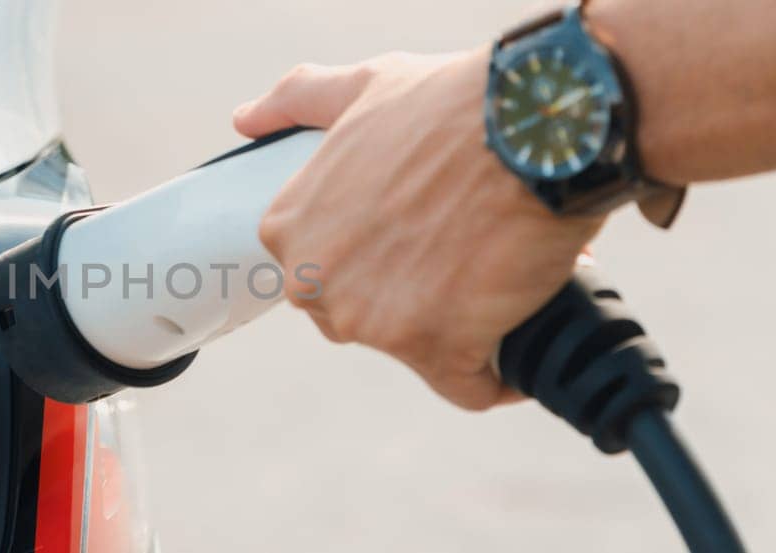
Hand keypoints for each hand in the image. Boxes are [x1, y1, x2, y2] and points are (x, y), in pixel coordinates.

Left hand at [235, 50, 605, 409]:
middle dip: (413, 296)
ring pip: (417, 348)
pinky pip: (469, 387)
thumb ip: (298, 100)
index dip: (381, 258)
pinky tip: (521, 348)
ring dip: (460, 329)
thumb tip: (246, 119)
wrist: (528, 127)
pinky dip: (499, 377)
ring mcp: (370, 320)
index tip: (423, 239)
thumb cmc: (450, 105)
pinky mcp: (432, 348)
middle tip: (467, 251)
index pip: (328, 271)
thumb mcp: (362, 87)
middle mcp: (315, 280)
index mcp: (288, 229)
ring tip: (503, 278)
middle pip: (367, 314)